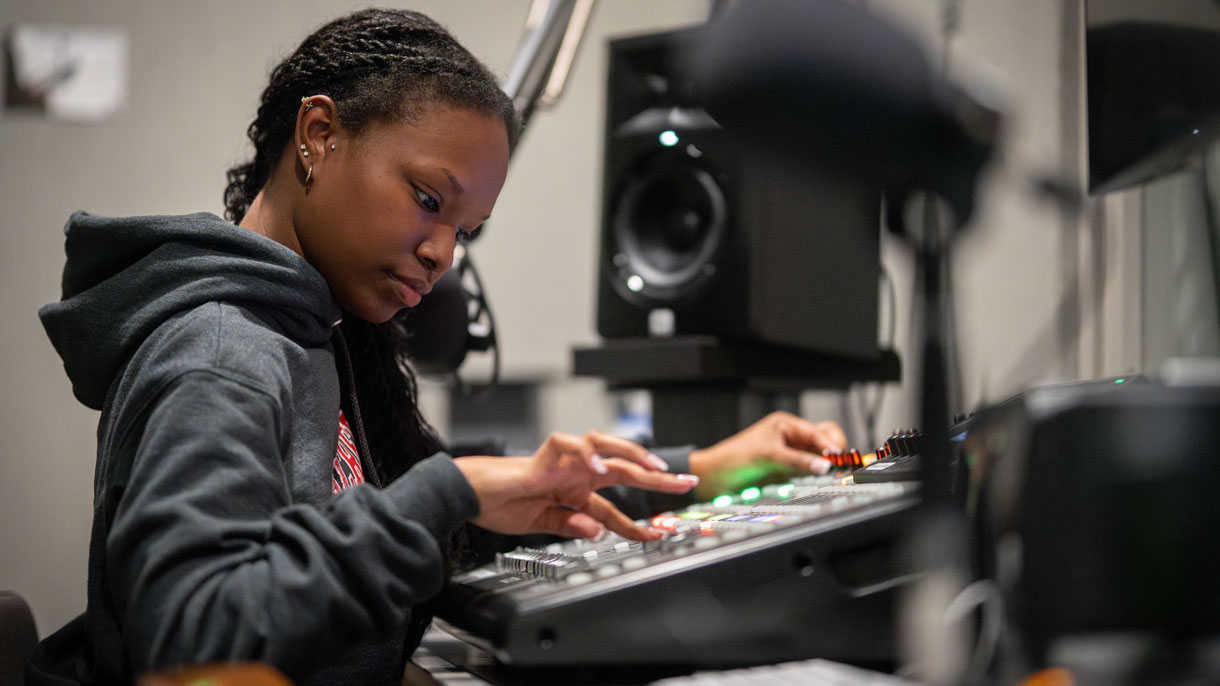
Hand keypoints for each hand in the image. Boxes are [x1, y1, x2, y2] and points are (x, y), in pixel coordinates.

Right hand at [454, 430, 698, 540]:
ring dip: (633, 454)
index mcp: (575, 492)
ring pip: (605, 445)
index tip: (656, 535)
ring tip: (654, 466)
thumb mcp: (542, 525)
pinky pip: (572, 444)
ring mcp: (564, 461)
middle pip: (624, 470)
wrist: (470, 494)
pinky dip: (588, 453)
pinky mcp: (547, 453)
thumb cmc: (500, 504)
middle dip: (657, 476)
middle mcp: (576, 473)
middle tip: (685, 482)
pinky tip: (598, 469)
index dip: (635, 524)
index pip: (614, 509)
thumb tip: (598, 534)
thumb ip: (571, 526)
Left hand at [687, 411, 847, 498]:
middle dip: (834, 453)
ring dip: (826, 466)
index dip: (831, 446)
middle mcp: (791, 438)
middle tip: (837, 468)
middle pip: (826, 441)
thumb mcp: (768, 456)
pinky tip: (818, 482)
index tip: (838, 460)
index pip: (820, 432)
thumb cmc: (734, 458)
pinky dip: (816, 476)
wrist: (714, 479)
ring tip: (829, 476)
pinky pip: (810, 473)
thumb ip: (798, 461)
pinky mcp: (788, 473)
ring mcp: (791, 456)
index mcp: (787, 425)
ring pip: (820, 458)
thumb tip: (826, 466)